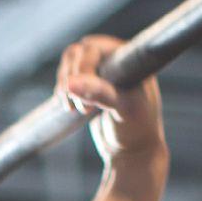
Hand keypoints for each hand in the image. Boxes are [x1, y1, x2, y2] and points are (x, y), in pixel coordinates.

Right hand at [56, 35, 166, 169]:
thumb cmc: (137, 129)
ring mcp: (99, 72)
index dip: (83, 67)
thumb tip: (69, 84)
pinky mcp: (88, 86)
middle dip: (72, 79)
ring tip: (77, 110)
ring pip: (69, 66)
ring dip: (66, 87)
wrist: (133, 152)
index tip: (85, 94)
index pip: (94, 48)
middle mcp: (113, 59)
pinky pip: (67, 79)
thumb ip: (98, 93)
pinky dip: (64, 93)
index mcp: (127, 57)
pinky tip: (72, 109)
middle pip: (77, 54)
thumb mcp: (122, 108)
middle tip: (83, 108)